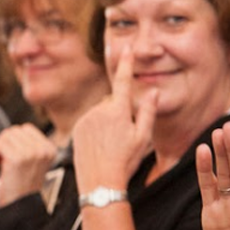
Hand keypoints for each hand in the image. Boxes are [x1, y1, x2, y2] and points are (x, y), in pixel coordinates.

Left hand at [0, 124, 58, 205]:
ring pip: (6, 136)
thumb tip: (14, 133)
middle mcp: (42, 150)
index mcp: (49, 149)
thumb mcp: (34, 163)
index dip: (14, 139)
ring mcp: (30, 154)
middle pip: (15, 130)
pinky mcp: (16, 159)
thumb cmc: (24, 188)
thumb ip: (29, 147)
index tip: (10, 151)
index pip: (27, 129)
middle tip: (2, 157)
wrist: (22, 207)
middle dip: (4, 142)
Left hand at [71, 50, 154, 194]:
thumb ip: (147, 111)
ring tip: (111, 144)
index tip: (127, 48)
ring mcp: (85, 119)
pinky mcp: (76, 128)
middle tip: (124, 136)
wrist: (99, 181)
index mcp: (118, 111)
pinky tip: (100, 145)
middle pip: (113, 102)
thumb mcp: (143, 137)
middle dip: (120, 112)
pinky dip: (95, 128)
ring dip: (107, 121)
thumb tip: (152, 91)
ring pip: (101, 112)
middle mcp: (99, 111)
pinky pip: (90, 121)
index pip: (124, 81)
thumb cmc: (125, 161)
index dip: (126, 64)